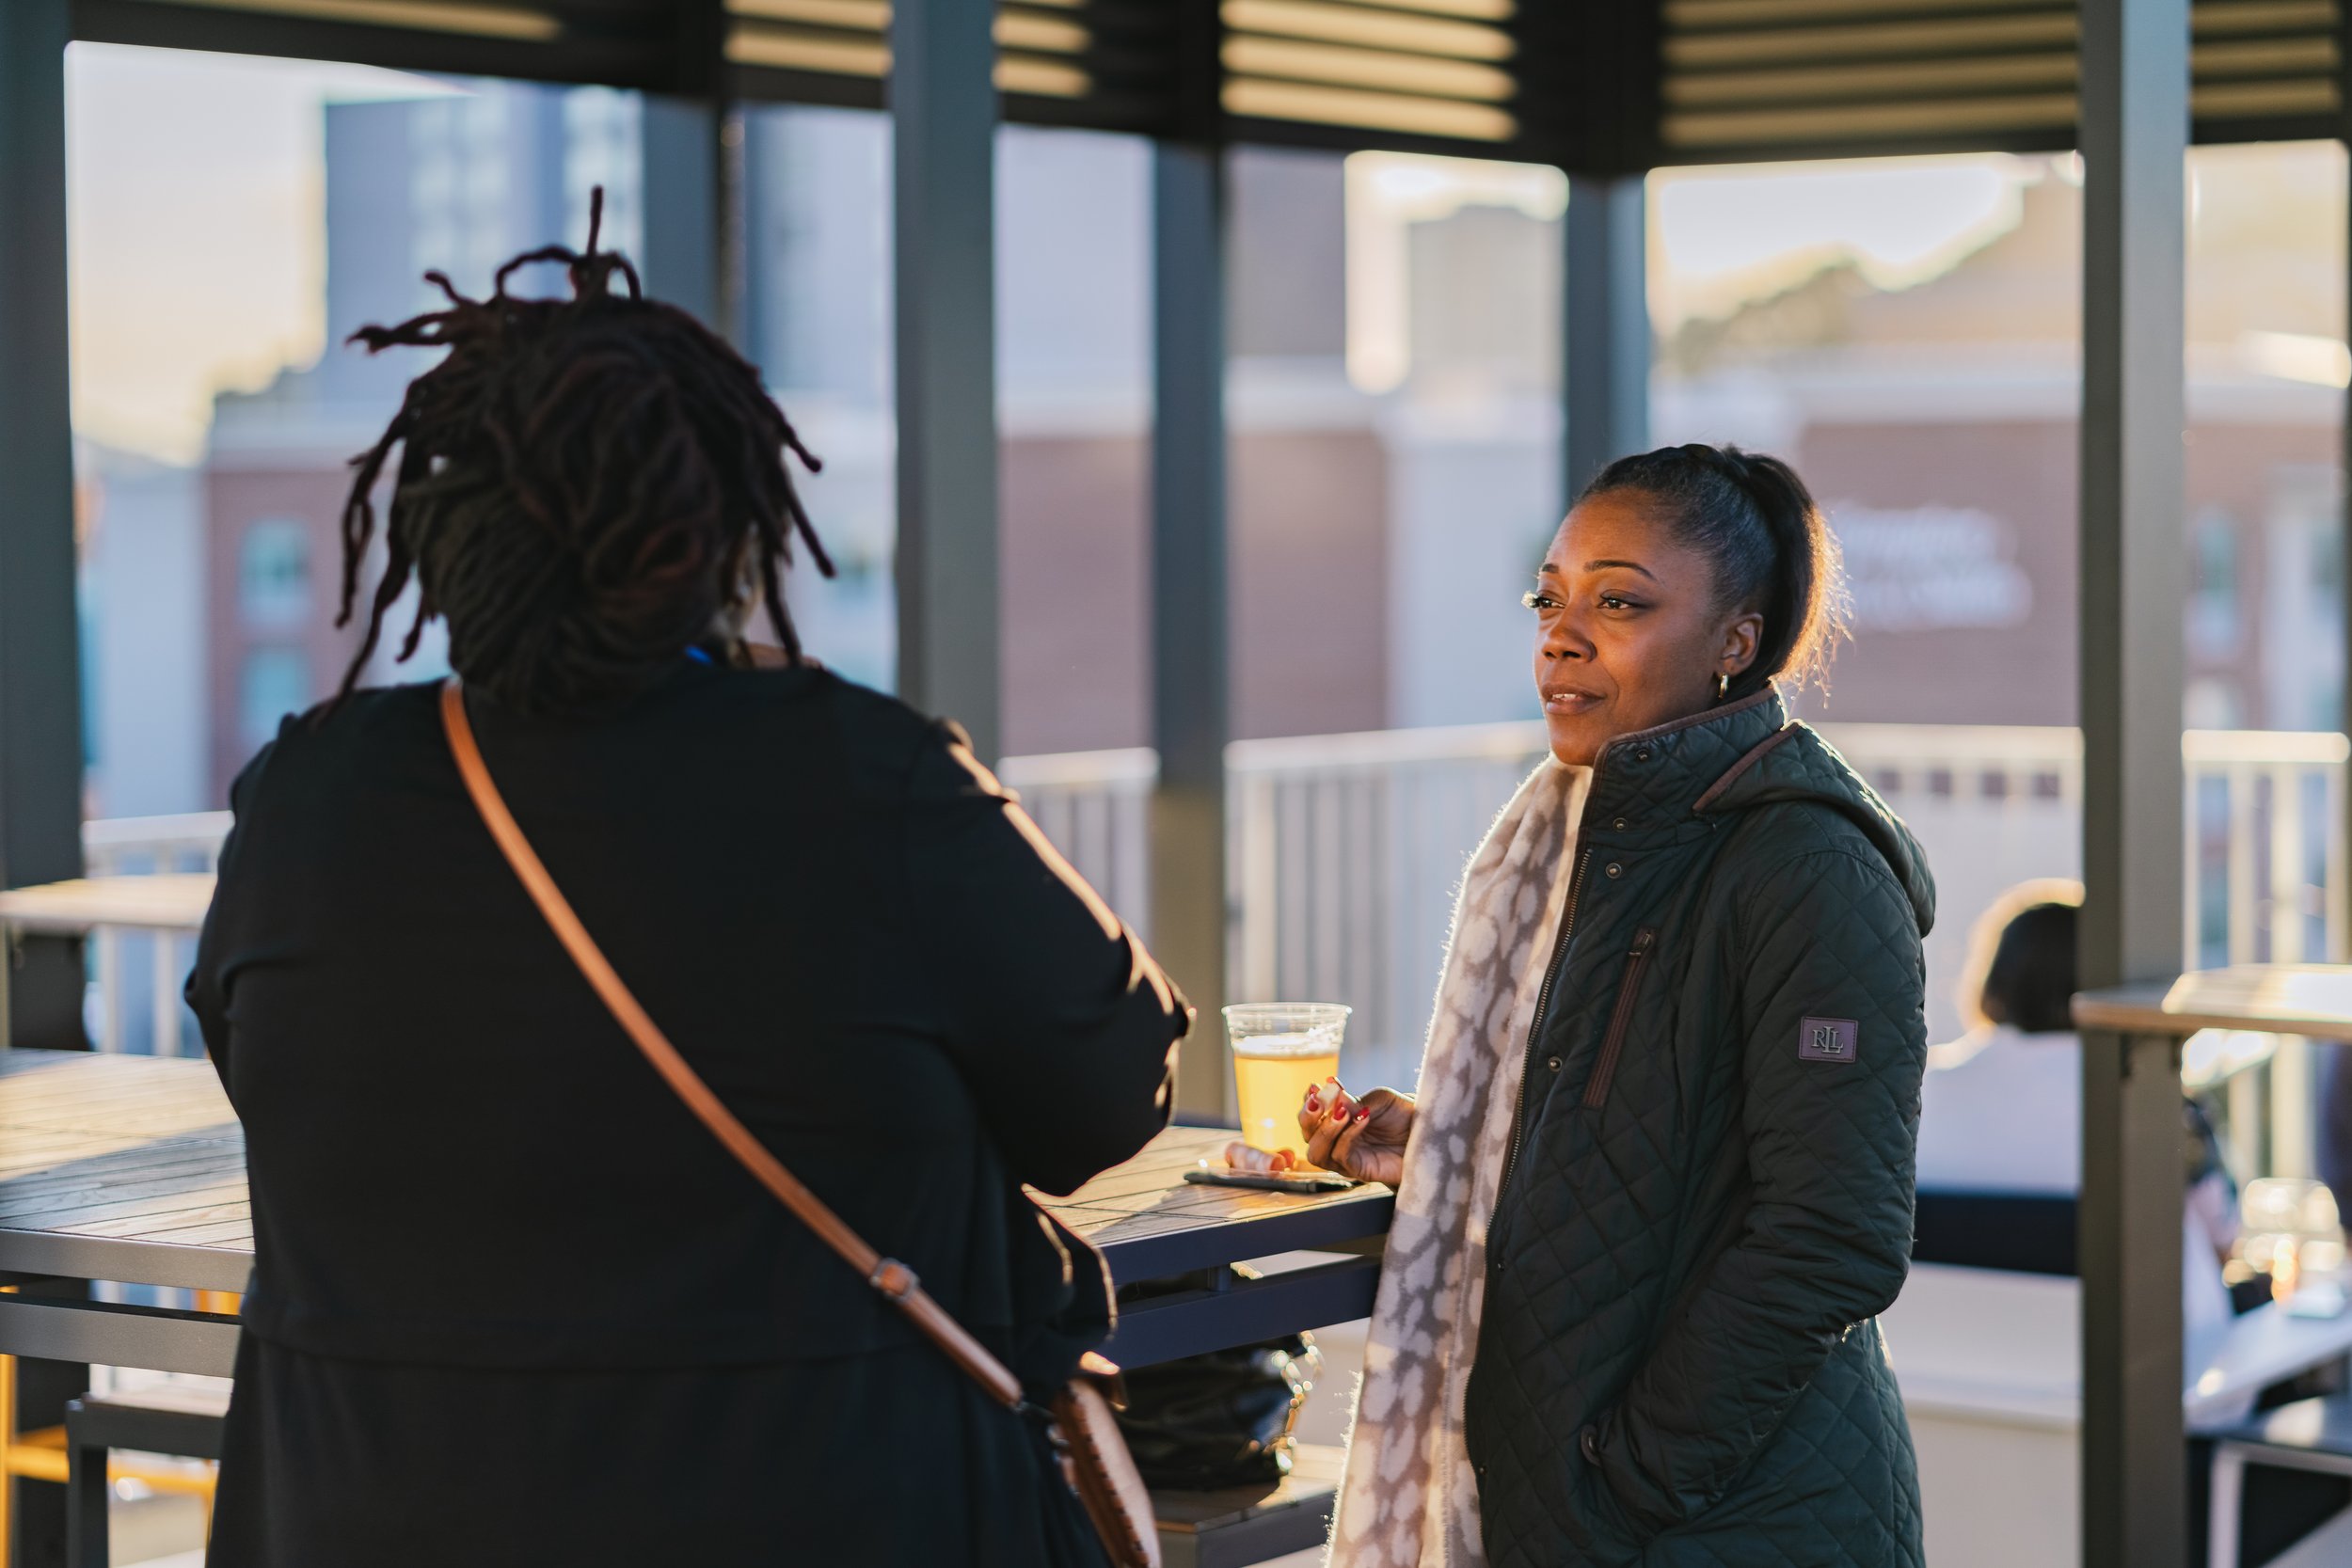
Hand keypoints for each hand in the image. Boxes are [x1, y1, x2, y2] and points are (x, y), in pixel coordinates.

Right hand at [1297, 1078, 1412, 1187]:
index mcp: (1337, 1119)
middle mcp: (1337, 1140)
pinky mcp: (1359, 1171)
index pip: (1311, 1113)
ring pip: (1316, 1151)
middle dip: (1307, 1116)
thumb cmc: (1404, 1115)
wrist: (1429, 1133)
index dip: (1308, 1101)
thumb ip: (1355, 1101)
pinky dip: (1347, 1136)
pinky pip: (1341, 1156)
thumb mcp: (1379, 1100)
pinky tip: (1362, 1119)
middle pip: (1307, 1134)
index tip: (1315, 1087)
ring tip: (1341, 1112)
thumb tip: (1332, 1096)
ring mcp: (1346, 1157)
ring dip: (1325, 1129)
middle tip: (1318, 1100)